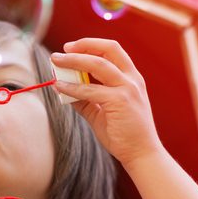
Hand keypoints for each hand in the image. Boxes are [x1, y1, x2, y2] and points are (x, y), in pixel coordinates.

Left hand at [50, 38, 164, 167]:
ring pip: (98, 65)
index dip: (91, 45)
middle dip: (83, 45)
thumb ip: (85, 98)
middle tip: (62, 50)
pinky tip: (59, 86)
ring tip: (56, 62)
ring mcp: (128, 89)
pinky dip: (72, 86)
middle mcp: (132, 79)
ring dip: (74, 61)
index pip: (112, 51)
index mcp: (131, 78)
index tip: (71, 47)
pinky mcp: (120, 101)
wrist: (141, 153)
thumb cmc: (123, 133)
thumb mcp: (101, 111)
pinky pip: (90, 89)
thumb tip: (62, 87)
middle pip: (108, 50)